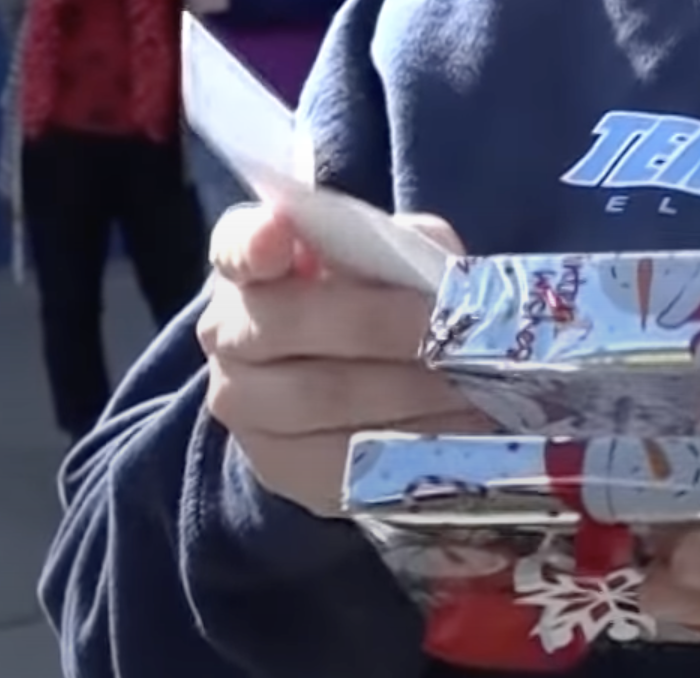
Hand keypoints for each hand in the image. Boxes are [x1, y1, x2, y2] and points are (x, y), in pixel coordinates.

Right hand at [199, 204, 479, 513]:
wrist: (354, 379)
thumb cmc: (373, 297)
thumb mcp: (392, 256)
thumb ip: (405, 250)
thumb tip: (439, 280)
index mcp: (248, 262)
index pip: (237, 244)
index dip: (255, 240)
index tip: (280, 234)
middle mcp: (228, 332)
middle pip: (291, 323)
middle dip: (382, 323)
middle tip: (453, 328)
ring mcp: (244, 406)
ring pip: (321, 396)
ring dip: (407, 387)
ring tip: (471, 380)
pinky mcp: (280, 466)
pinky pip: (343, 460)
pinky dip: (408, 439)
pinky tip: (458, 426)